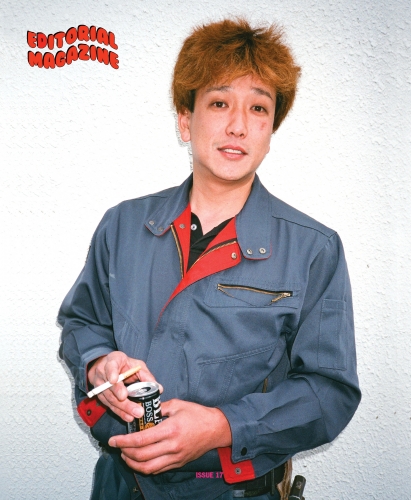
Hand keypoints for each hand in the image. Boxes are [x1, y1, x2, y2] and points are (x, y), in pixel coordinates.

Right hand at [88, 351, 159, 422]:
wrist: (105, 367)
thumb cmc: (123, 365)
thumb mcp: (136, 365)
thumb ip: (146, 375)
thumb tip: (159, 388)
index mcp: (113, 361)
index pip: (110, 366)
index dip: (112, 373)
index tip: (114, 380)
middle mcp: (103, 373)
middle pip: (111, 387)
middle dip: (122, 398)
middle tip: (134, 406)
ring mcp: (100, 386)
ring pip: (110, 398)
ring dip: (123, 408)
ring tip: (134, 414)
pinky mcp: (101, 396)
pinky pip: (110, 406)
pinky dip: (120, 412)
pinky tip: (128, 417)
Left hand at [108, 399, 231, 473]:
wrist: (217, 429)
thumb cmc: (198, 414)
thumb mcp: (178, 405)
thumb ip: (160, 408)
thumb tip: (145, 410)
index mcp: (170, 429)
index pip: (141, 440)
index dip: (124, 441)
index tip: (114, 439)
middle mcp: (172, 446)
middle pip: (141, 456)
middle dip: (125, 452)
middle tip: (117, 446)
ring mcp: (176, 457)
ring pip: (148, 468)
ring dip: (132, 463)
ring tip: (125, 455)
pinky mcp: (179, 463)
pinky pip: (158, 469)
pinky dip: (145, 467)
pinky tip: (139, 461)